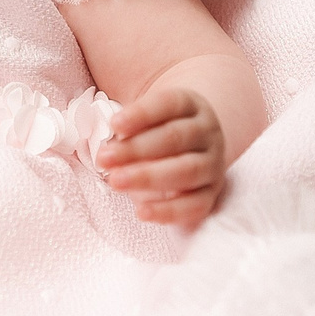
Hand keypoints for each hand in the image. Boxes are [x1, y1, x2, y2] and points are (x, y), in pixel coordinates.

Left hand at [94, 86, 227, 226]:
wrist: (186, 145)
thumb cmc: (153, 126)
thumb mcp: (142, 109)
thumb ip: (123, 117)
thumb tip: (101, 138)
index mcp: (189, 104)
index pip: (169, 103)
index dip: (142, 114)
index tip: (114, 124)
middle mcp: (207, 132)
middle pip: (176, 138)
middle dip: (137, 149)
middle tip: (104, 158)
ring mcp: (212, 163)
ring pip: (187, 170)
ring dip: (149, 177)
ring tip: (115, 182)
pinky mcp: (211, 194)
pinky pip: (195, 205)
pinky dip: (168, 211)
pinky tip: (141, 212)